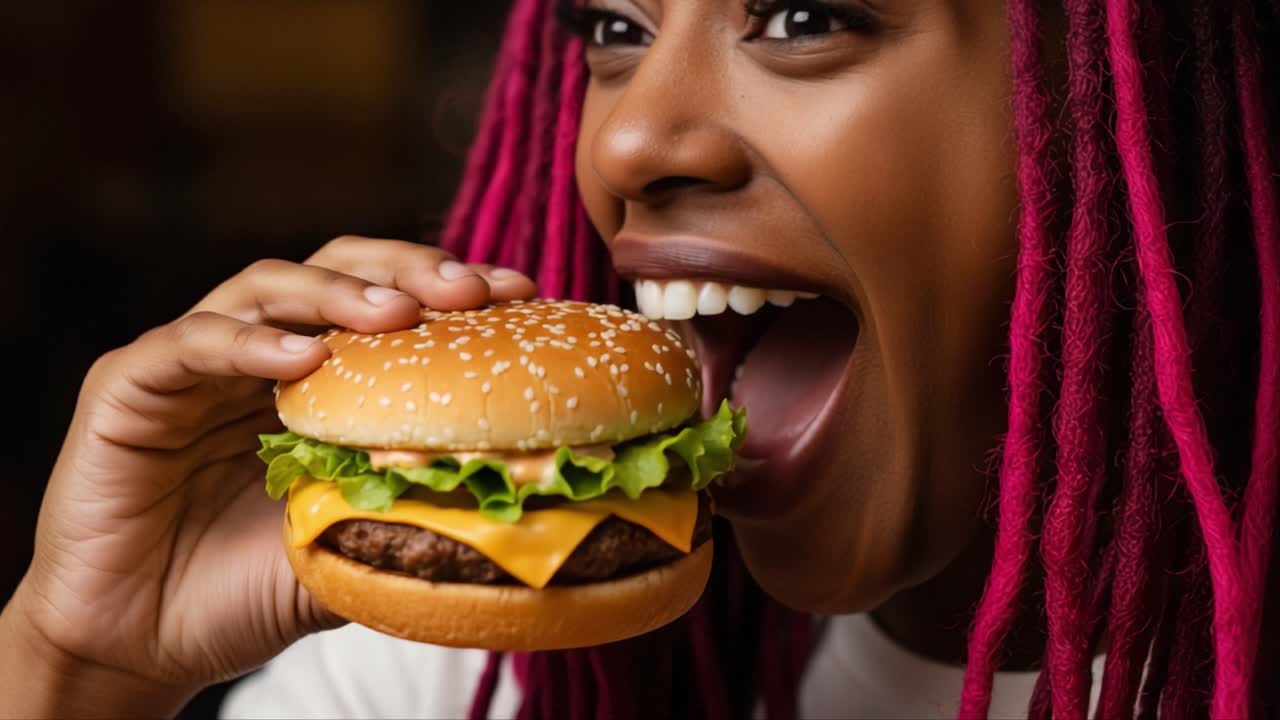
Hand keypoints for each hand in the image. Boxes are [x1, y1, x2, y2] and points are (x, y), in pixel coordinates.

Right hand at [2, 237, 534, 715]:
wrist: (143, 645)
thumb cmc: (247, 591)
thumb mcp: (352, 541)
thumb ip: (411, 506)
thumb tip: (527, 498)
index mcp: (319, 379)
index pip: (390, 304)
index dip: (452, 290)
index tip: (519, 292)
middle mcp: (260, 352)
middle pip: (337, 271)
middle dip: (406, 272)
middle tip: (467, 291)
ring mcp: (194, 363)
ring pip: (267, 287)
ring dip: (336, 293)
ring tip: (395, 314)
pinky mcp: (128, 386)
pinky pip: (191, 344)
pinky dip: (248, 342)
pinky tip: (300, 357)